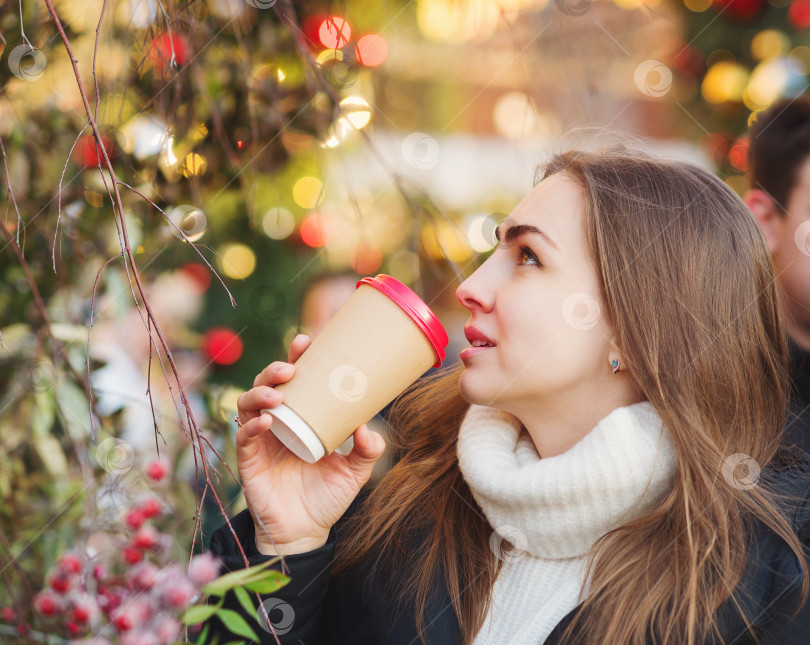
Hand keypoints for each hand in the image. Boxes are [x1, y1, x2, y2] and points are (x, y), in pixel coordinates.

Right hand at [235, 334, 386, 554]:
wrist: (306, 532)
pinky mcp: (249, 461)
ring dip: (260, 393)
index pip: (295, 381)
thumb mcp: (355, 470)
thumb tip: (367, 427)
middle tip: (292, 368)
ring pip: (248, 404)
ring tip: (278, 395)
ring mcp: (260, 441)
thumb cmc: (327, 496)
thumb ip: (367, 449)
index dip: (296, 358)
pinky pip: (243, 437)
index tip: (306, 342)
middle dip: (275, 370)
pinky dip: (251, 425)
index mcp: (300, 417)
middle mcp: (277, 424)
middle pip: (267, 385)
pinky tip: (267, 422)